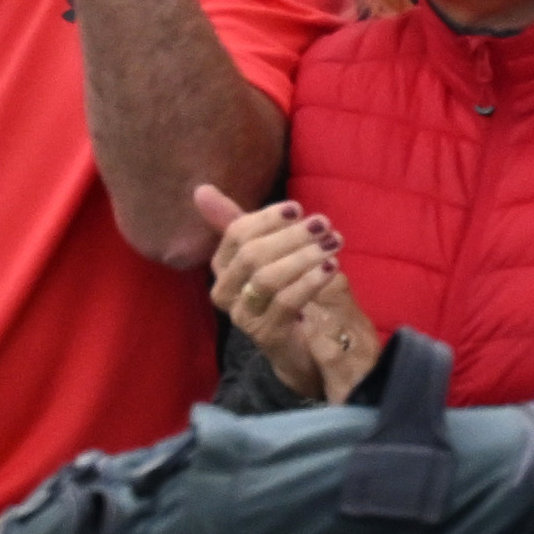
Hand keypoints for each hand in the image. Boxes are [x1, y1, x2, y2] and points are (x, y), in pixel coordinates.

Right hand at [192, 188, 376, 401]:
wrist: (308, 344)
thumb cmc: (289, 290)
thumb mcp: (271, 252)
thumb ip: (242, 223)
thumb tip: (201, 189)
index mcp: (224, 266)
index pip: (236, 234)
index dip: (267, 219)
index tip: (299, 209)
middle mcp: (225, 291)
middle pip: (252, 254)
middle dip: (291, 236)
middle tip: (324, 225)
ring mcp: (243, 315)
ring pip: (266, 278)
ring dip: (302, 256)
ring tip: (332, 245)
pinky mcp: (266, 334)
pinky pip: (285, 302)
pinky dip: (309, 281)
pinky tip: (331, 268)